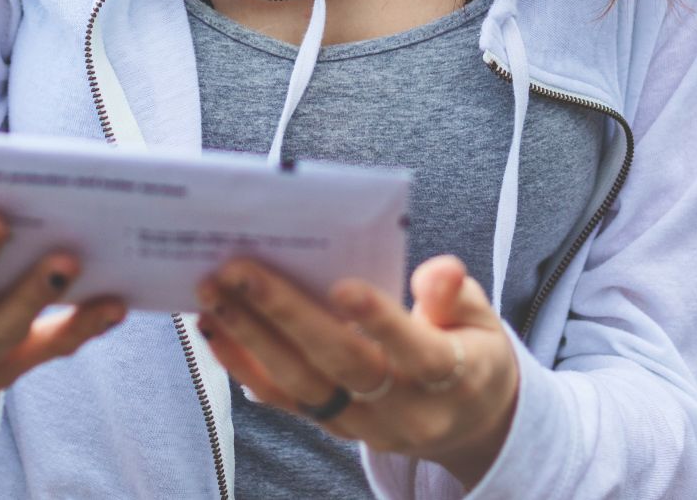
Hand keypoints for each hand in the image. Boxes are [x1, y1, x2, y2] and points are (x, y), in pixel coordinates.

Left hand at [194, 254, 518, 488]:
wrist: (469, 420)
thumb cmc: (471, 348)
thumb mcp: (482, 317)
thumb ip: (456, 292)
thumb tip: (438, 271)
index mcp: (453, 378)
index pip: (417, 353)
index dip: (381, 322)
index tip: (342, 285)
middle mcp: (405, 412)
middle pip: (343, 366)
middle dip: (286, 315)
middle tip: (240, 270)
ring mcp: (365, 426)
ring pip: (303, 386)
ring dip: (251, 339)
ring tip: (214, 295)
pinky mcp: (335, 426)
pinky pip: (286, 401)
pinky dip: (246, 366)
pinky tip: (217, 331)